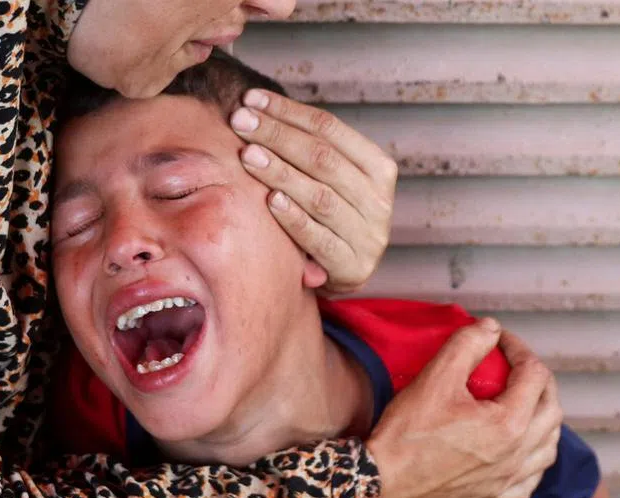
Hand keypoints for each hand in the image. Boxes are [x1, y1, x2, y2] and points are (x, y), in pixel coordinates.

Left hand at [230, 89, 396, 292]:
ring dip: (281, 173)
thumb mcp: (328, 182)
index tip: (251, 99)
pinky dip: (294, 219)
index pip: (330, 128)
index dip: (289, 111)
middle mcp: (378, 199)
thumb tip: (254, 109)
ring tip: (248, 155)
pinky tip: (271, 201)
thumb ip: (306, 153)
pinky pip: (319, 238)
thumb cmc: (326, 219)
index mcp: (377, 168)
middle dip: (277, 135)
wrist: (342, 276)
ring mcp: (368, 235)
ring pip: (320, 196)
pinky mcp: (352, 267)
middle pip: (323, 158)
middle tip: (240, 121)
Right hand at [367, 320, 561, 497]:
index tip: (498, 340)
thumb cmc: (405, 434)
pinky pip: (531, 482)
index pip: (533, 374)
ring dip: (545, 421)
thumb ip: (466, 345)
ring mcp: (507, 481)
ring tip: (526, 406)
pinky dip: (533, 461)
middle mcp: (517, 454)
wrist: (381, 484)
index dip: (519, 349)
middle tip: (516, 367)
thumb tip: (490, 328)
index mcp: (509, 423)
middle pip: (551, 409)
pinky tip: (519, 453)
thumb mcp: (433, 379)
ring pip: (549, 447)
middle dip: (539, 381)